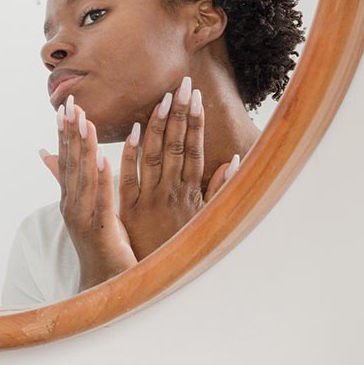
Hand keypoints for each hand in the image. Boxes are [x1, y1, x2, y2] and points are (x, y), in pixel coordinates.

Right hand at [47, 97, 136, 291]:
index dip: (65, 134)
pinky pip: (101, 198)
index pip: (66, 160)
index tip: (65, 108)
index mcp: (70, 198)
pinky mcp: (100, 228)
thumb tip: (44, 154)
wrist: (104, 285)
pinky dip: (99, 177)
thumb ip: (68, 181)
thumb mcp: (84, 208)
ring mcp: (83, 217)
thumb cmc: (100, 245)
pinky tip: (101, 157)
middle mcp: (72, 205)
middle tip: (71, 104)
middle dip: (70, 133)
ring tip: (84, 122)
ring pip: (83, 176)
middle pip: (70, 163)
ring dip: (83, 147)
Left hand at [117, 77, 237, 259]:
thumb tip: (234, 160)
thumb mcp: (205, 220)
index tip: (196, 97)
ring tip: (164, 98)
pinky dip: (131, 154)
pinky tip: (133, 132)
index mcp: (189, 192)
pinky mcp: (130, 209)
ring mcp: (151, 198)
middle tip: (183, 84)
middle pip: (177, 146)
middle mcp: (172, 191)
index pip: (193, 149)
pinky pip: (130, 177)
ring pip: (156, 155)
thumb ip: (217, 190)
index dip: (195, 122)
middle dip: (180, 114)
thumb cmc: (181, 248)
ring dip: (159, 125)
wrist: (158, 280)